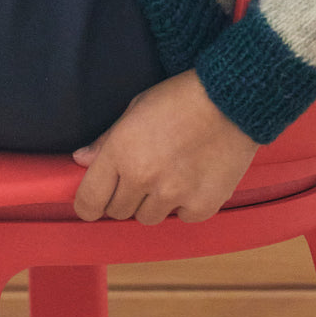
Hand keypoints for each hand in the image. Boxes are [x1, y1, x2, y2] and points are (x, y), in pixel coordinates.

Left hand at [73, 69, 258, 224]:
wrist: (233, 99)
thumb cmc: (181, 98)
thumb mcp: (136, 109)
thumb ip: (106, 141)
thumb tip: (82, 160)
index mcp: (120, 154)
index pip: (88, 201)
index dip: (88, 205)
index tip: (94, 202)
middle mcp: (143, 179)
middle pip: (118, 212)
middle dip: (124, 197)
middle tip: (142, 176)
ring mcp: (174, 195)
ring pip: (148, 218)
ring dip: (153, 202)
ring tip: (170, 175)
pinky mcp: (202, 205)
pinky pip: (182, 217)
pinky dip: (185, 204)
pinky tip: (193, 179)